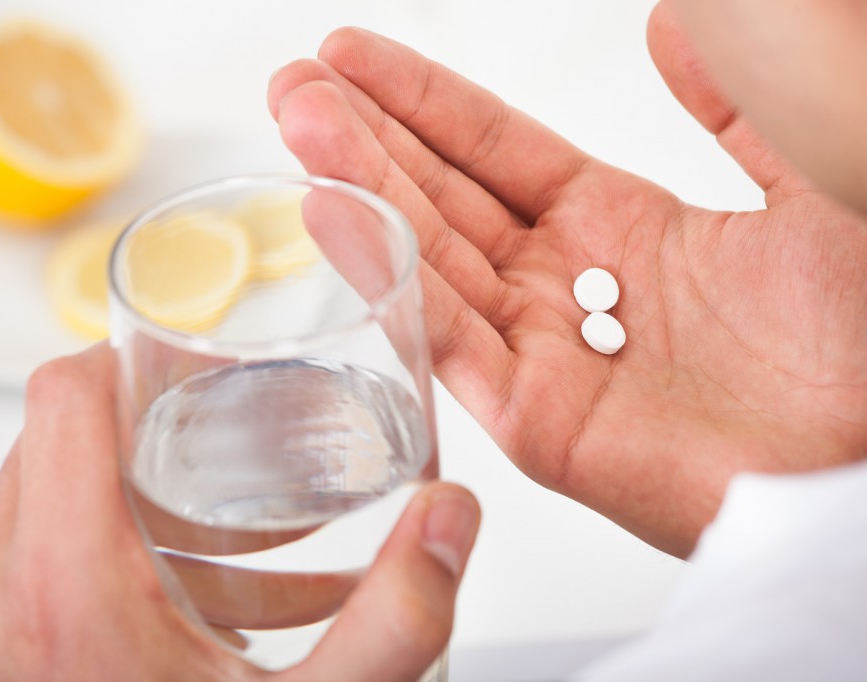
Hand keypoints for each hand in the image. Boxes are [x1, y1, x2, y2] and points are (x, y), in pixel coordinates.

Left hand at [0, 344, 479, 680]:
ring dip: (118, 501)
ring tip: (211, 547)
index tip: (176, 371)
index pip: (59, 399)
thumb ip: (401, 617)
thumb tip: (450, 517)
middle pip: (51, 445)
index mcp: (61, 592)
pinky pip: (10, 565)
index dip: (121, 360)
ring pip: (28, 503)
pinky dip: (85, 555)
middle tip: (220, 467)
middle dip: (141, 440)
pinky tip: (172, 608)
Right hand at [267, 4, 866, 557]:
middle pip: (444, 198)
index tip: (351, 55)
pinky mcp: (543, 427)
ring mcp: (549, 358)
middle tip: (295, 83)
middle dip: (365, 137)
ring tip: (296, 121)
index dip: (424, 101)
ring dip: (359, 189)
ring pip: (431, 260)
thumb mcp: (811, 179)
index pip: (495, 151)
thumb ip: (737, 101)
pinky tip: (330, 213)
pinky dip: (386, 277)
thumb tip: (674, 18)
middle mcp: (569, 289)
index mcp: (621, 227)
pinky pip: (451, 341)